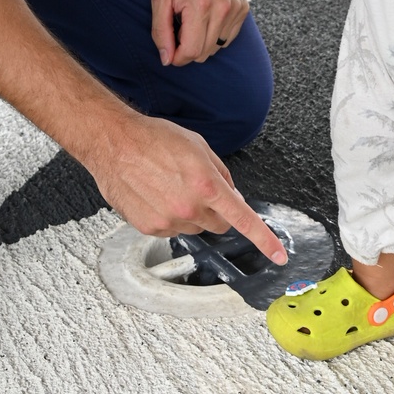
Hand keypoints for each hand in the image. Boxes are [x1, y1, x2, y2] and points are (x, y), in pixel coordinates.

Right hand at [88, 111, 287, 262]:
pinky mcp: (149, 228)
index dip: (264, 240)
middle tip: (197, 189)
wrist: (114, 142)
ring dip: (189, 213)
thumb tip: (232, 195)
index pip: (243, 219)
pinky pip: (171, 230)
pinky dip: (168, 217)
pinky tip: (155, 195)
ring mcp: (168, 220)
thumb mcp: (198, 146)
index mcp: (206, 184)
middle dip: (216, 211)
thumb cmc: (154, 138)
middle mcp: (189, 207)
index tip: (279, 255)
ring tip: (168, 186)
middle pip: (218, 225)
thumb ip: (220, 174)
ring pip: (193, 228)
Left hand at [151, 0, 248, 65]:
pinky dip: (215, 35)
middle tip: (180, 31)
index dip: (178, 58)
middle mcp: (222, 8)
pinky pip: (228, 38)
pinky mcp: (242, 8)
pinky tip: (207, 19)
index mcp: (199, 6)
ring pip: (217, 48)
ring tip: (194, 22)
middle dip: (189, 50)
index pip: (192, 51)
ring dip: (202, 42)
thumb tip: (167, 60)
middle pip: (205, 53)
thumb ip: (160, 31)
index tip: (171, 51)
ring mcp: (235, 8)